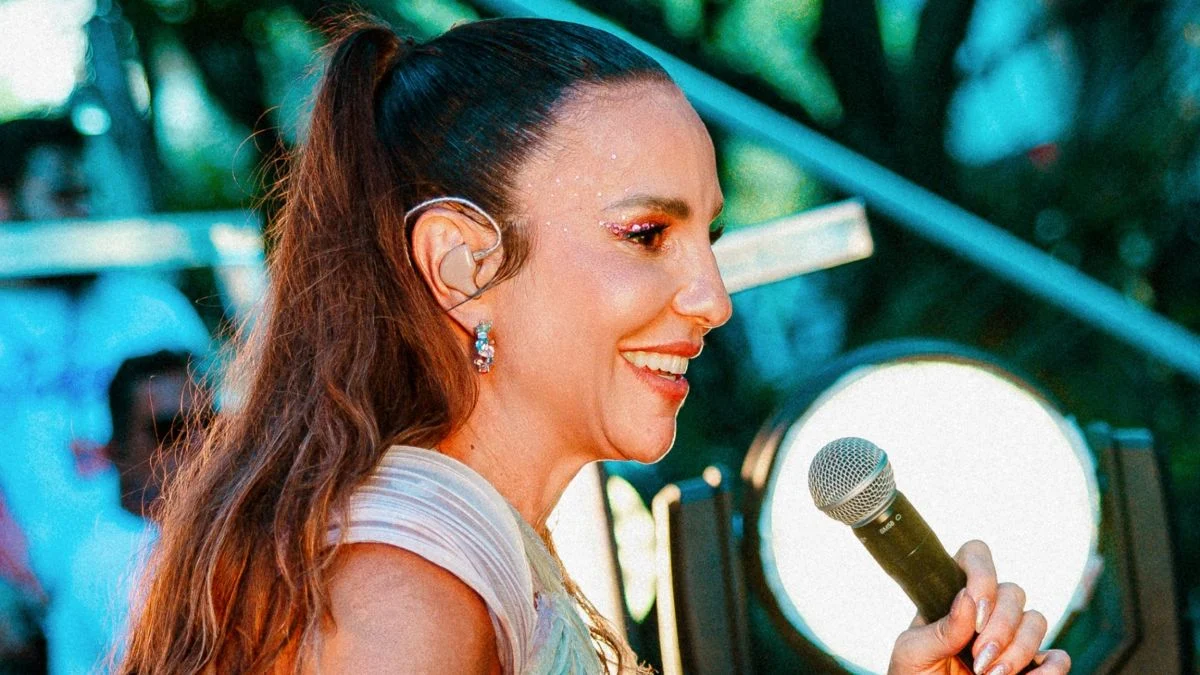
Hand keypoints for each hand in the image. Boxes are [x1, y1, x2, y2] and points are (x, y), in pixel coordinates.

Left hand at [887, 540, 1070, 674]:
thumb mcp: (913, 653)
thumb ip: (939, 630)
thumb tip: (969, 598)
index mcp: (952, 597)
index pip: (975, 555)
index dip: (983, 575)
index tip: (977, 615)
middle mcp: (986, 611)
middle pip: (1013, 592)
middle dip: (1000, 629)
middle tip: (979, 660)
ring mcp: (1011, 637)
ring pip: (1037, 620)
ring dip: (1019, 650)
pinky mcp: (1032, 666)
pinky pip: (1058, 658)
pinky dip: (1051, 669)